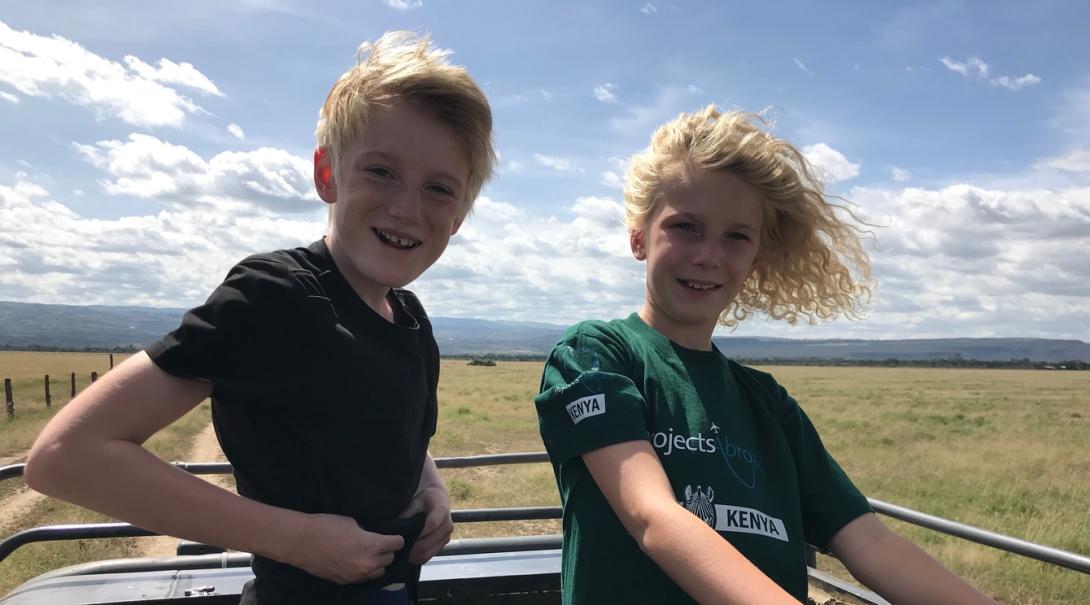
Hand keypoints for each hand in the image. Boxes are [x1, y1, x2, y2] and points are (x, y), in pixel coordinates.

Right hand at [286, 513, 403, 584]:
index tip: (393, 537)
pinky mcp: (345, 581)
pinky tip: (354, 562)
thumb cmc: (326, 526)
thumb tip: (370, 538)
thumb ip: (366, 533)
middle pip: (390, 559)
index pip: (397, 544)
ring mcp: (356, 575)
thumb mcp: (352, 523)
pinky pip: (362, 578)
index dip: (396, 539)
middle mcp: (368, 564)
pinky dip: (362, 571)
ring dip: (377, 564)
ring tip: (368, 555)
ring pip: (378, 573)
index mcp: (372, 546)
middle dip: (386, 551)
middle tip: (379, 545)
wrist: (302, 542)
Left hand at [399, 483, 452, 563]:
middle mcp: (447, 525)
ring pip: (428, 553)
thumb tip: (397, 531)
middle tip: (397, 548)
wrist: (438, 499)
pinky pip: (430, 555)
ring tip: (401, 552)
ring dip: (413, 555)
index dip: (416, 534)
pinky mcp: (444, 543)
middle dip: (410, 548)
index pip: (431, 525)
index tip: (402, 537)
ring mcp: (447, 536)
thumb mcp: (415, 501)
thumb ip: (408, 514)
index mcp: (441, 510)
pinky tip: (409, 554)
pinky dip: (418, 557)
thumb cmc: (424, 499)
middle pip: (427, 543)